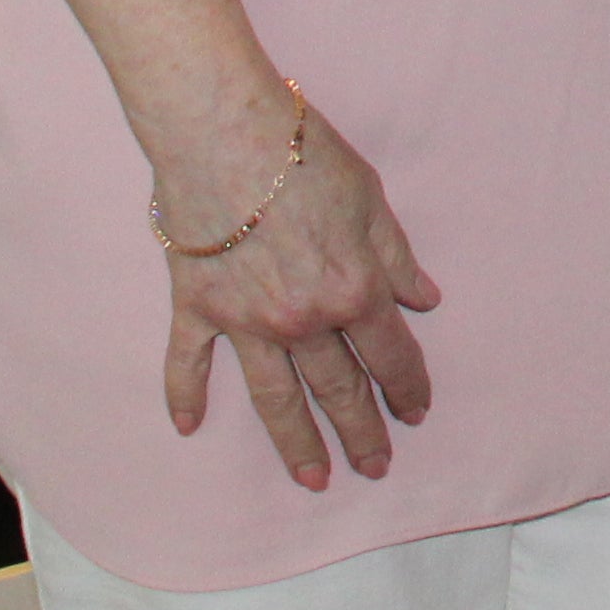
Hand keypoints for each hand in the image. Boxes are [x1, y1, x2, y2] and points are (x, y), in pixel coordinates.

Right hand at [157, 99, 441, 488]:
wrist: (224, 130)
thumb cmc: (305, 155)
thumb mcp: (371, 199)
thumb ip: (396, 257)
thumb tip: (424, 300)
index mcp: (353, 290)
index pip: (390, 354)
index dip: (408, 386)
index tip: (417, 412)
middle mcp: (302, 319)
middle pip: (338, 389)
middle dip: (362, 432)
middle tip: (376, 468)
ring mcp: (245, 321)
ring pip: (275, 398)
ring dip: (296, 442)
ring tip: (313, 479)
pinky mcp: (197, 306)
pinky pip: (189, 363)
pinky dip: (185, 395)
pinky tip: (188, 428)